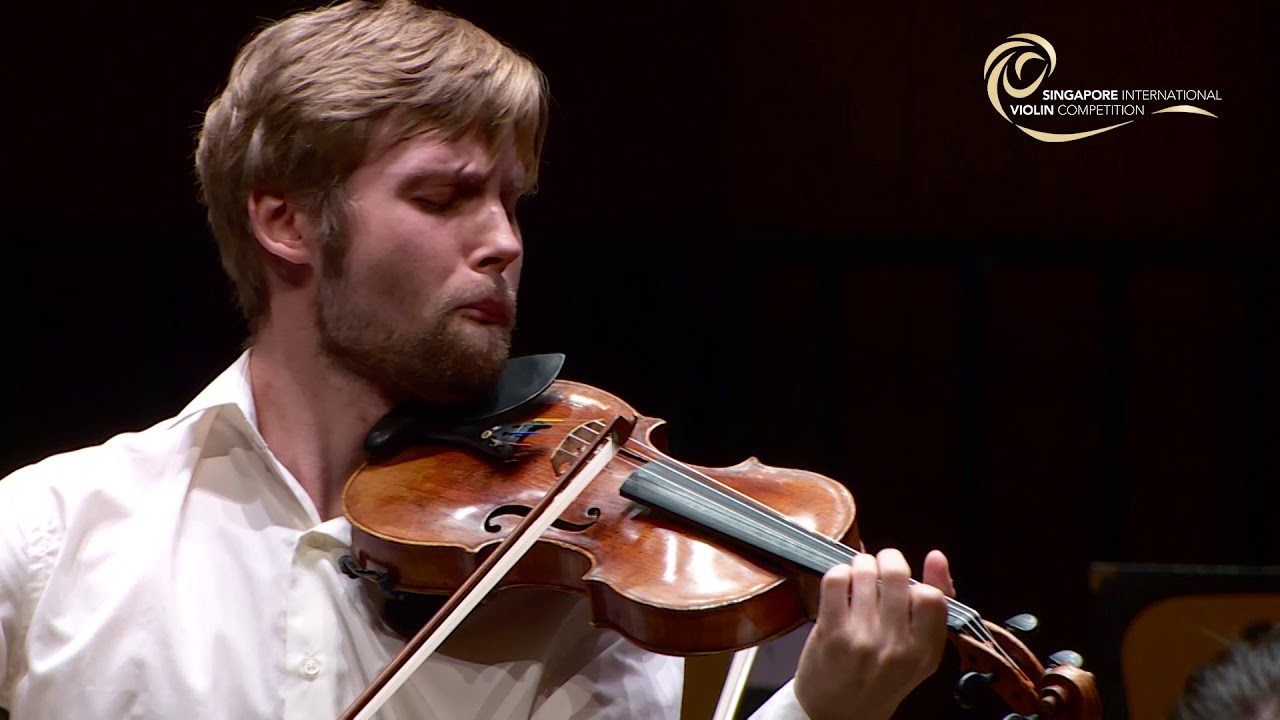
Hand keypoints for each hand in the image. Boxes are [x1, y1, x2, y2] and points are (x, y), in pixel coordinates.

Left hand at [793, 549, 953, 719]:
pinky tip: (841, 585)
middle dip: (887, 560)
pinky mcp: (831, 633)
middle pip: (897, 575)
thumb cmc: (878, 680)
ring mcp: (862, 639)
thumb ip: (933, 608)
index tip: (907, 584)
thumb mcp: (917, 655)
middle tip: (881, 565)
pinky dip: (838, 573)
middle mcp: (896, 648)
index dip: (919, 582)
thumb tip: (937, 557)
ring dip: (861, 565)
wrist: (836, 715)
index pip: (932, 597)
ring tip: (859, 575)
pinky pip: (836, 580)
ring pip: (865, 571)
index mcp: (923, 654)